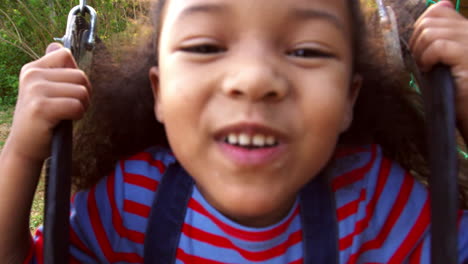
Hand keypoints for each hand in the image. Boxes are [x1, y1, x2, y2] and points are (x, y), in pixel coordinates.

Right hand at [5, 43, 90, 163]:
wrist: (25, 147)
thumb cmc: (41, 120)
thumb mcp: (44, 90)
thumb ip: (53, 70)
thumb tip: (56, 45)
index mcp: (33, 69)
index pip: (66, 54)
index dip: (76, 75)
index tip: (68, 91)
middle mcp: (32, 75)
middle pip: (80, 75)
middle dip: (84, 94)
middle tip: (71, 107)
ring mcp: (35, 90)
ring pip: (82, 91)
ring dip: (82, 106)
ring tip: (67, 115)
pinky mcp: (41, 107)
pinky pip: (77, 105)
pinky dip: (78, 115)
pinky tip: (65, 121)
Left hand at [409, 0, 467, 127]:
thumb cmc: (460, 90)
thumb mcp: (448, 59)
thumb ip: (441, 36)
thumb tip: (439, 7)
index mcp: (467, 30)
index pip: (439, 11)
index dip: (421, 27)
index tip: (421, 48)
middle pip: (430, 21)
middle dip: (417, 42)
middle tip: (422, 61)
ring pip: (430, 32)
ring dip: (420, 51)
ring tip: (427, 67)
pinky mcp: (466, 56)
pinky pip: (437, 46)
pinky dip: (427, 58)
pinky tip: (431, 69)